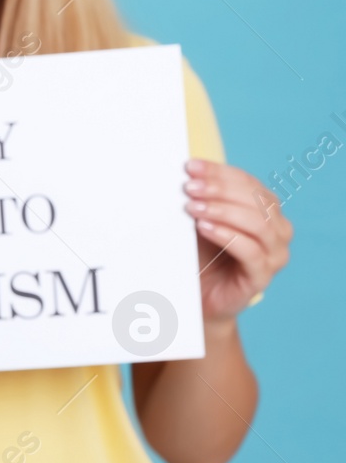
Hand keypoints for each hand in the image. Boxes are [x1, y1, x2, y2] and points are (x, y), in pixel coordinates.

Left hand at [185, 159, 291, 326]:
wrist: (200, 295)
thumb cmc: (202, 252)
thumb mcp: (200, 219)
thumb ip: (200, 197)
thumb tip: (185, 172)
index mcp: (266, 209)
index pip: (248, 183)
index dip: (220, 172)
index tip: (191, 166)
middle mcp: (277, 230)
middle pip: (256, 200)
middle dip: (220, 190)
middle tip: (189, 187)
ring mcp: (274, 255)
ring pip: (258, 224)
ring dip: (223, 211)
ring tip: (193, 208)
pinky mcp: (262, 277)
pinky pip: (251, 252)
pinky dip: (227, 236)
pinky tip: (204, 228)